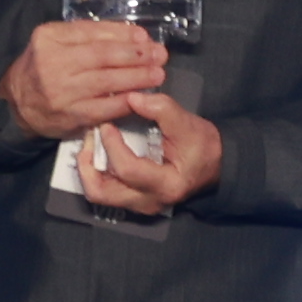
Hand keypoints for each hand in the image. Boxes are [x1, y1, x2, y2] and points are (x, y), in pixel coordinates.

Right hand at [0, 19, 166, 141]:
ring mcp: (61, 91)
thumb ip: (90, 36)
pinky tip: (140, 96)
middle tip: (160, 55)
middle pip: (103, 56)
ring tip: (157, 74)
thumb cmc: (43, 66)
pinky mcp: (70, 115)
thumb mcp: (56, 41)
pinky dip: (126, 101)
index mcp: (49, 38)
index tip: (145, 38)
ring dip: (137, 78)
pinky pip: (105, 107)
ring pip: (107, 82)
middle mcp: (53, 63)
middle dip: (136, 55)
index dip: (124, 35)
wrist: (17, 102)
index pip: (93, 32)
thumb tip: (135, 37)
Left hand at [68, 93, 226, 217]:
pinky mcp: (134, 201)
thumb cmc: (203, 146)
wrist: (215, 165)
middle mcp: (149, 201)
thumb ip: (161, 108)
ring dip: (88, 171)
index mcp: (166, 184)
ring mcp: (140, 204)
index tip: (106, 126)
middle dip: (87, 165)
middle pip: (102, 193)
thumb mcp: (187, 123)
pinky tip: (99, 153)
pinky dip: (96, 173)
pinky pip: (106, 192)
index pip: (128, 170)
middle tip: (88, 140)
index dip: (112, 145)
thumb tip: (132, 97)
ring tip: (89, 146)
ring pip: (99, 196)